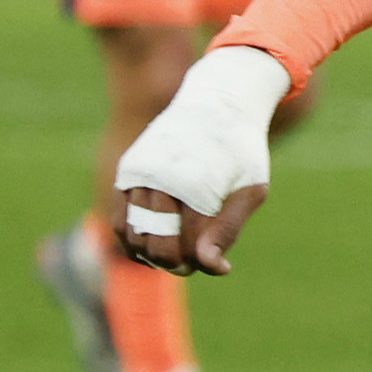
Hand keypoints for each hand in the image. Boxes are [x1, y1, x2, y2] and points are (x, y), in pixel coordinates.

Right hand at [114, 46, 290, 276]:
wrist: (217, 103)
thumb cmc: (241, 152)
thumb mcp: (251, 188)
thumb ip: (229, 228)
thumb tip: (212, 268)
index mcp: (196, 184)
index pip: (190, 244)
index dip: (202, 262)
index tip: (218, 264)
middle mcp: (161, 179)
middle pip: (156, 244)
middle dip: (175, 263)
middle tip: (192, 265)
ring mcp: (139, 174)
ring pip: (133, 235)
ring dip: (150, 255)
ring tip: (175, 255)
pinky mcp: (127, 171)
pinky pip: (120, 218)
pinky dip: (132, 239)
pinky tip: (153, 245)